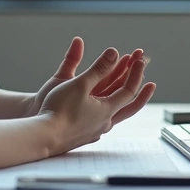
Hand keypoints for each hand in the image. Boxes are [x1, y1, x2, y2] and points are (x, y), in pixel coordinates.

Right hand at [36, 44, 156, 154]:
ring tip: (125, 88)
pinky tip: (103, 108)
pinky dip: (106, 107)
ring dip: (120, 96)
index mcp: (107, 110)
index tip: (140, 59)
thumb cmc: (58, 111)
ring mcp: (94, 131)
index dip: (136, 73)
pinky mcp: (83, 135)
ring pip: (114, 112)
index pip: (129, 90)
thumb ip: (98, 68)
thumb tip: (114, 53)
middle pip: (128, 104)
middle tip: (147, 75)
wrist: (42, 137)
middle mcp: (105, 123)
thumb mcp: (80, 84)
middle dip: (136, 85)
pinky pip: (101, 118)